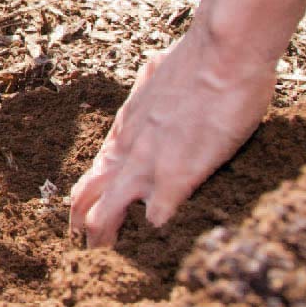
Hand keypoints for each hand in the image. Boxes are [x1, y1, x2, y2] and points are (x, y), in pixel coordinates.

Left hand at [67, 21, 278, 246]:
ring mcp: (149, 165)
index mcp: (125, 129)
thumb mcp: (157, 78)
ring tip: (102, 253)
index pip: (95, 173)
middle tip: (86, 247)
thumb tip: (156, 88)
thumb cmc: (197, 60)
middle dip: (83, 226)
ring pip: (107, 212)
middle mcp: (128, 149)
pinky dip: (158, 227)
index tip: (87, 216)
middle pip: (87, 198)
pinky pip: (158, 214)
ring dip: (104, 235)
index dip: (88, 198)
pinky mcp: (177, 176)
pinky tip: (161, 234)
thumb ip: (152, 96)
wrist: (222, 53)